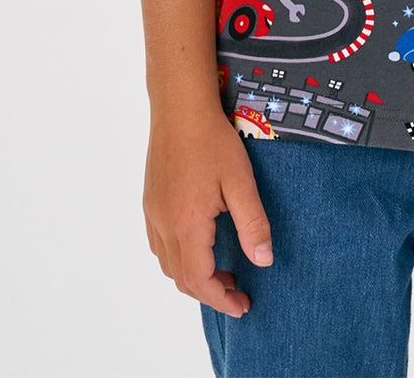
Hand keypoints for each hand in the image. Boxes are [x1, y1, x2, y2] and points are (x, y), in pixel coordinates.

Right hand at [143, 106, 273, 317]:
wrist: (180, 108)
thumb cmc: (212, 140)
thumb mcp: (240, 182)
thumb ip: (252, 223)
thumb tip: (263, 260)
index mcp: (186, 224)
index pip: (199, 280)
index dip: (221, 299)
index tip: (243, 305)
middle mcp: (164, 224)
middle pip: (180, 277)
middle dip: (209, 291)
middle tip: (237, 289)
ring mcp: (153, 213)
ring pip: (167, 263)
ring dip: (192, 276)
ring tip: (221, 270)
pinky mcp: (150, 201)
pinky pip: (159, 244)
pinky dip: (179, 257)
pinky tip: (198, 244)